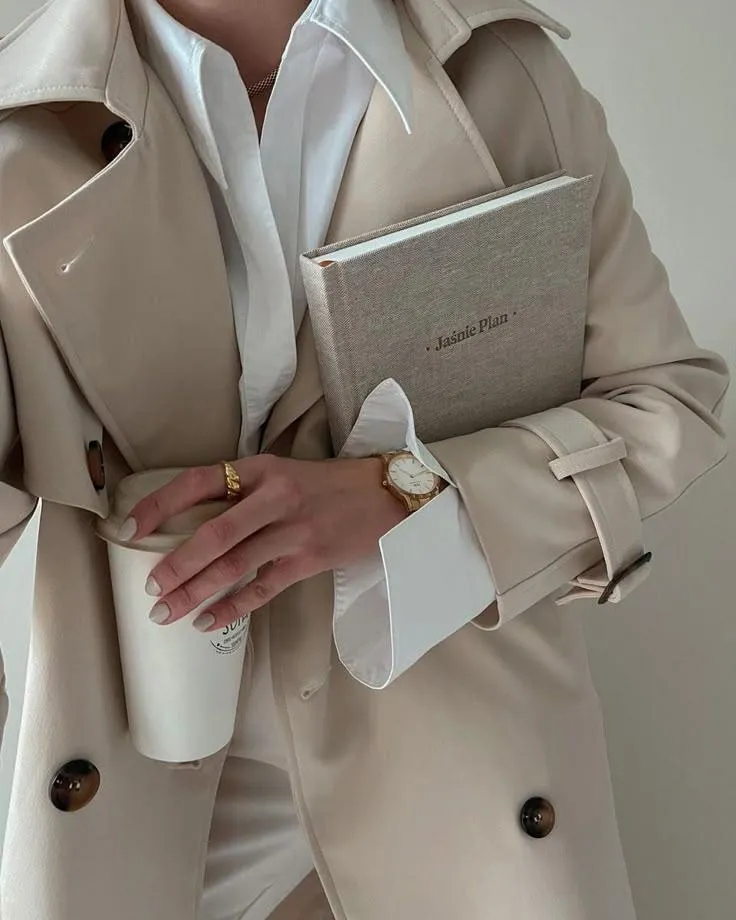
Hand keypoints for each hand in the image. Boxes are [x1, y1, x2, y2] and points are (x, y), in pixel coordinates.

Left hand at [125, 455, 406, 631]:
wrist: (386, 496)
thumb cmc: (329, 486)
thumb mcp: (283, 473)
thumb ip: (243, 492)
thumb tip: (191, 523)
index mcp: (260, 469)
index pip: (197, 482)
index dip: (159, 506)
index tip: (129, 529)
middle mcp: (274, 497)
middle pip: (214, 533)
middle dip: (176, 564)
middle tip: (150, 588)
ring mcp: (293, 531)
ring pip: (234, 565)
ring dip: (196, 592)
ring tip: (167, 612)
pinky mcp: (310, 560)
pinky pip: (263, 589)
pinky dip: (233, 608)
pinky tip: (209, 622)